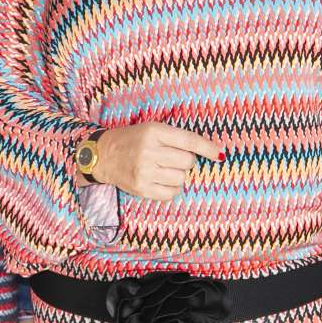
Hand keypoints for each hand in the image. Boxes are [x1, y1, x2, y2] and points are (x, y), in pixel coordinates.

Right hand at [92, 123, 221, 200]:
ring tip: (164, 168)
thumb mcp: (151, 129)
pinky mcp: (141, 189)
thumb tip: (210, 151)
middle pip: (187, 162)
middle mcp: (149, 151)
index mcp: (153, 132)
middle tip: (171, 157)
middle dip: (185, 160)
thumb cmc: (131, 140)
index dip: (207, 148)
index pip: (189, 141)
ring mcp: (144, 172)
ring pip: (181, 178)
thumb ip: (176, 138)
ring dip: (178, 175)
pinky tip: (161, 180)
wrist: (102, 156)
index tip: (219, 154)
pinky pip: (171, 193)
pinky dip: (171, 188)